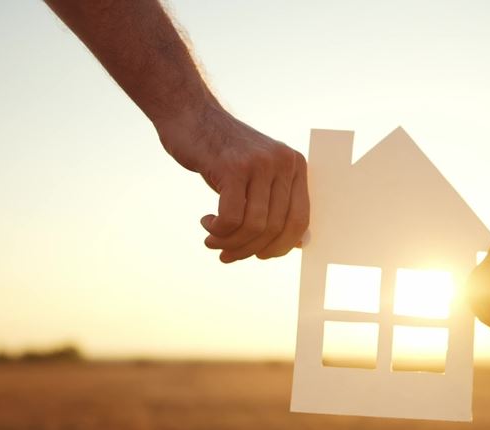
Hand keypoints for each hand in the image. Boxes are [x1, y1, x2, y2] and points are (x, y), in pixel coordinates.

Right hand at [154, 104, 308, 262]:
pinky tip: (207, 223)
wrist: (189, 114)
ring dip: (230, 243)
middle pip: (275, 227)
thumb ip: (276, 205)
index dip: (280, 246)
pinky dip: (218, 231)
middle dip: (249, 249)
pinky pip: (232, 218)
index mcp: (295, 165)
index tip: (259, 256)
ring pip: (254, 226)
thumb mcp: (256, 176)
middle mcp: (283, 162)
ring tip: (212, 241)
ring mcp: (259, 163)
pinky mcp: (233, 167)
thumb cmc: (222, 153)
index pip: (299, 220)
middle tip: (226, 254)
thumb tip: (296, 245)